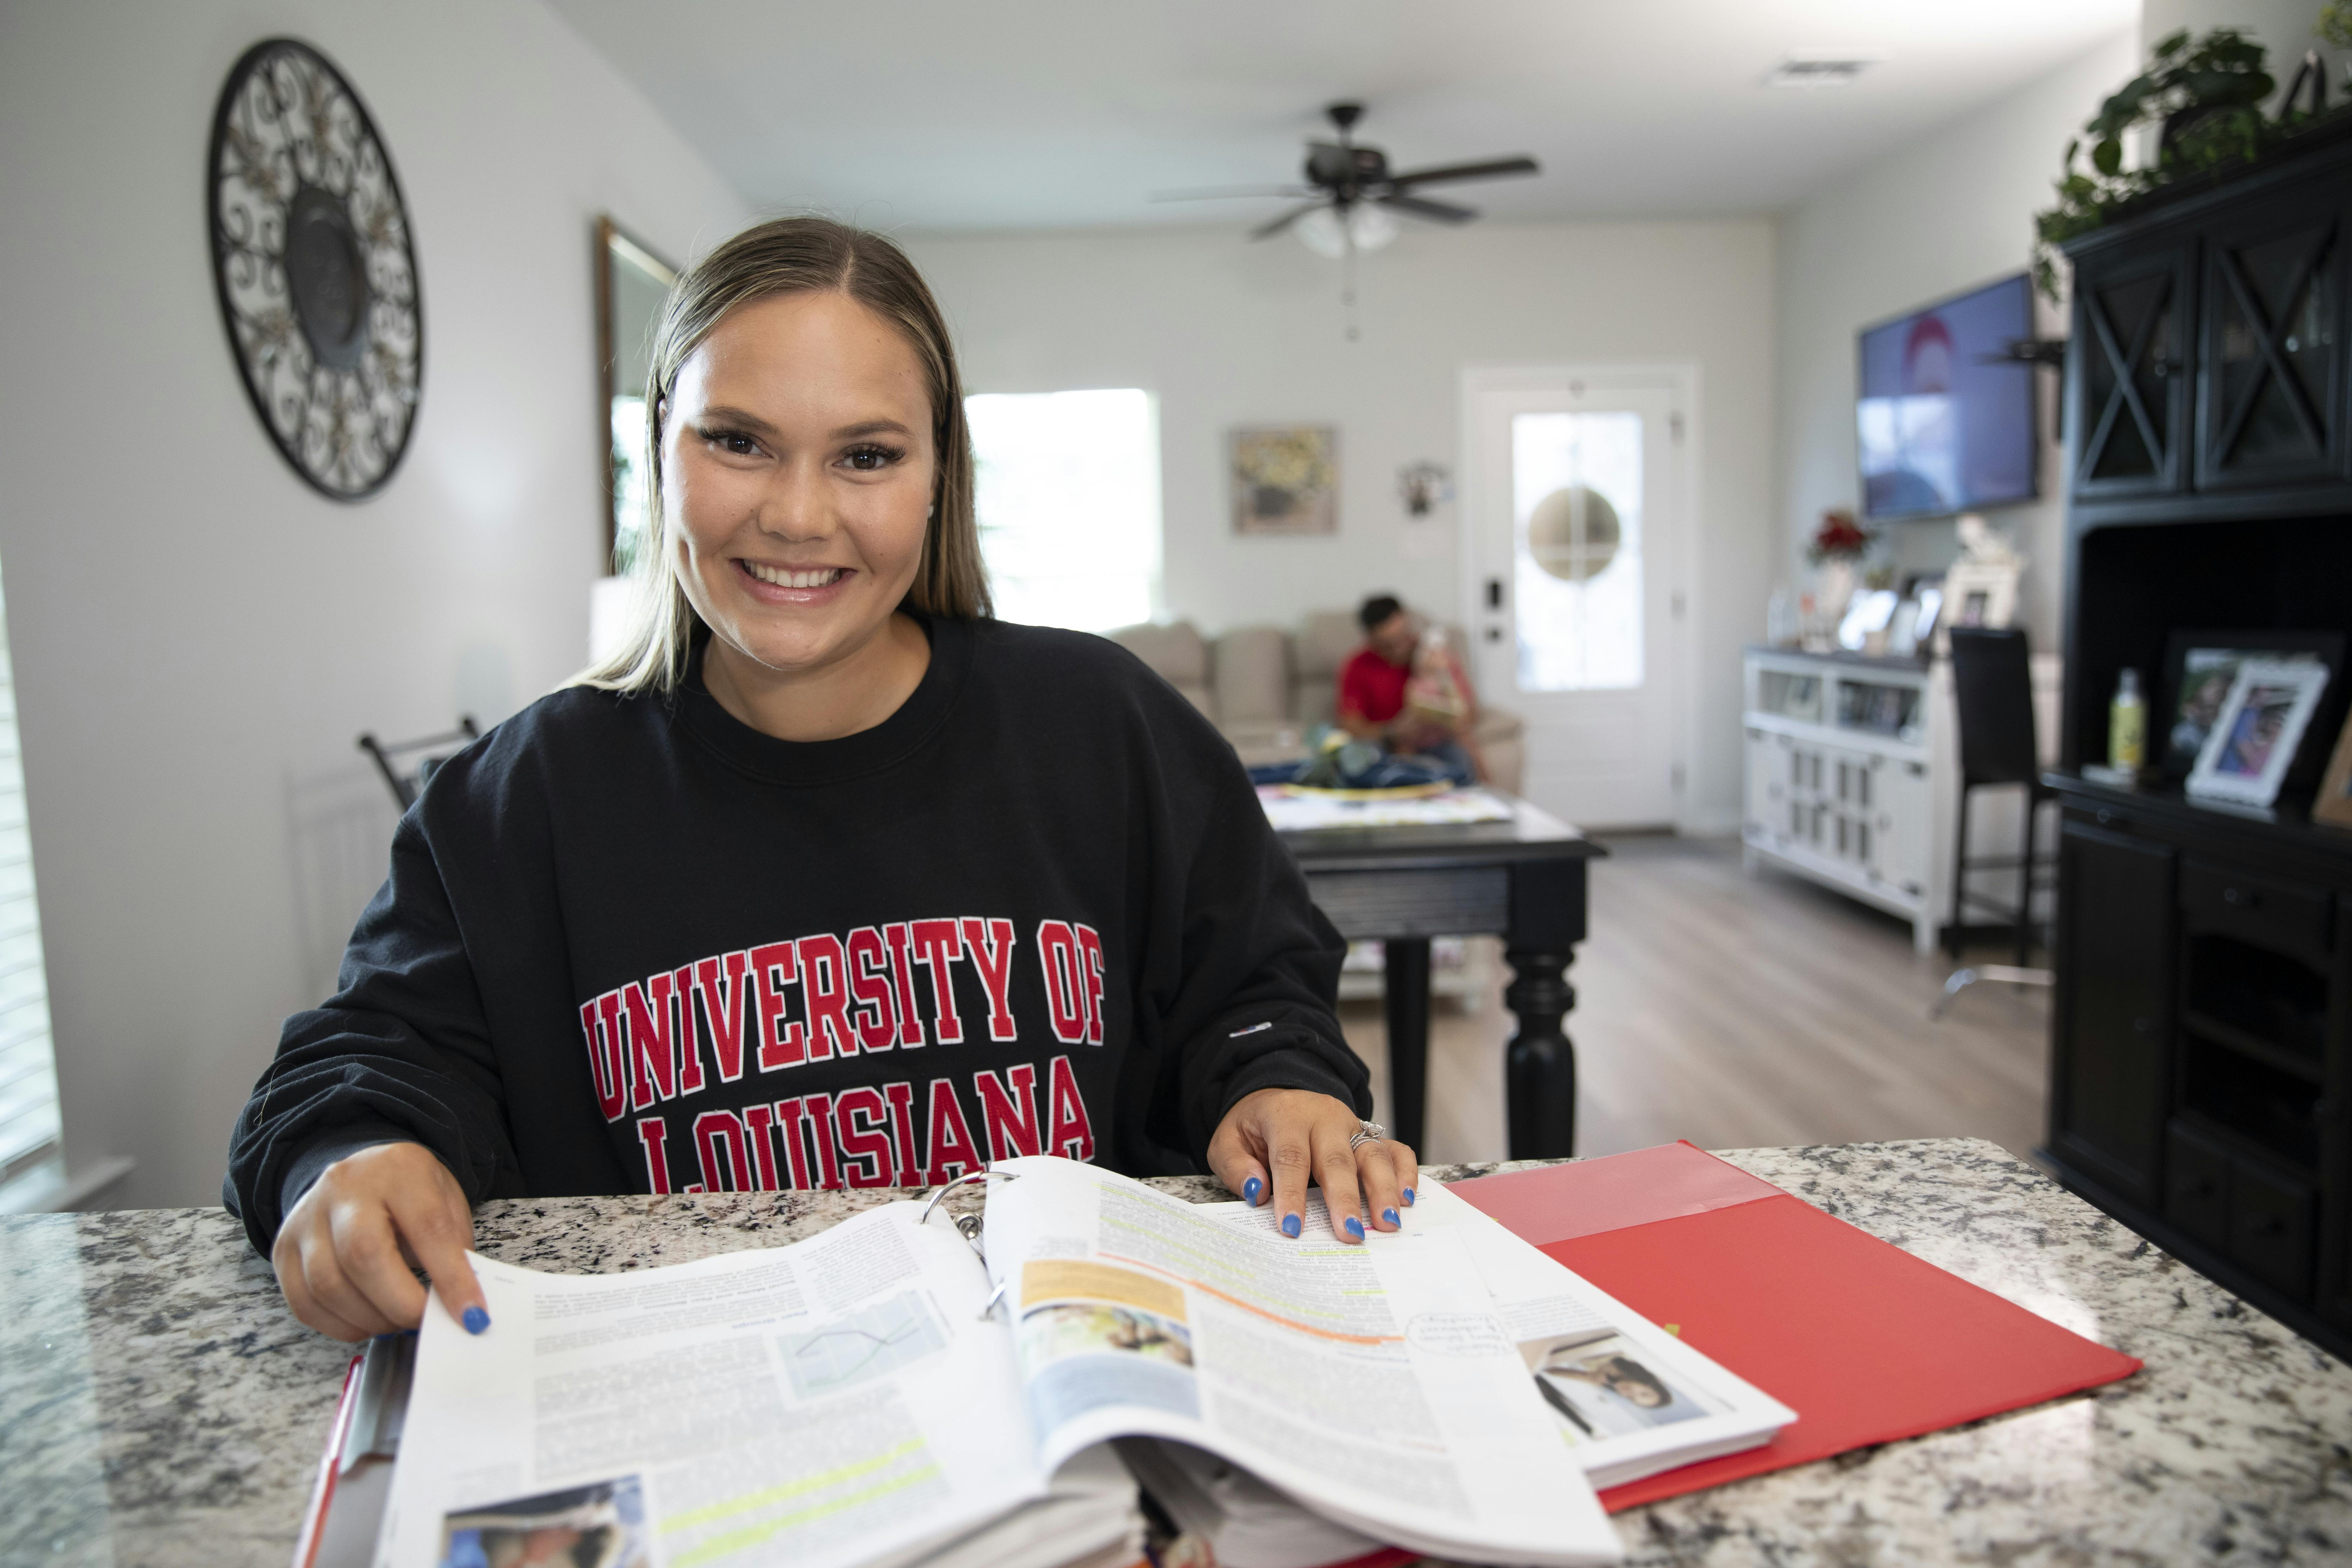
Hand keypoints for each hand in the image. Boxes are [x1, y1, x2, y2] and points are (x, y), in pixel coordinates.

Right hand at [272, 1141, 487, 1341]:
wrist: (360, 1174)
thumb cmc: (409, 1192)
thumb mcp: (445, 1201)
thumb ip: (454, 1248)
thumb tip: (463, 1306)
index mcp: (398, 1169)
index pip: (427, 1227)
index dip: (451, 1278)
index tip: (472, 1316)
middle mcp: (344, 1189)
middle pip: (364, 1256)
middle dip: (401, 1304)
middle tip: (425, 1322)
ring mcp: (307, 1218)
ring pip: (328, 1285)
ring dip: (371, 1320)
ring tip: (397, 1322)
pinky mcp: (284, 1249)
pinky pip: (304, 1303)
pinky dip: (340, 1325)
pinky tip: (366, 1322)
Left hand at [1208, 1088, 1417, 1245]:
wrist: (1277, 1096)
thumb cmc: (1253, 1128)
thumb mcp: (1227, 1140)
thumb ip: (1236, 1165)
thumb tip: (1256, 1191)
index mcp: (1286, 1116)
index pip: (1290, 1158)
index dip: (1291, 1194)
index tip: (1292, 1228)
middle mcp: (1324, 1117)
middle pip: (1336, 1160)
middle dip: (1344, 1199)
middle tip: (1350, 1234)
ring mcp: (1351, 1125)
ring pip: (1372, 1155)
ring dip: (1382, 1190)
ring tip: (1388, 1223)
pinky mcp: (1369, 1135)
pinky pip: (1394, 1150)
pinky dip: (1405, 1172)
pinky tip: (1408, 1199)